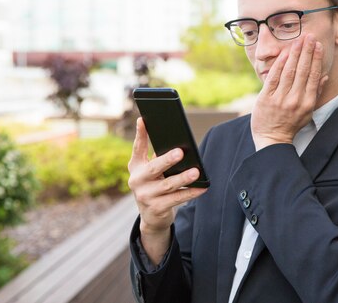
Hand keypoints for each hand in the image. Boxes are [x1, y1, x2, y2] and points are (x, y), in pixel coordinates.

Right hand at [127, 118, 207, 263]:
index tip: (143, 119)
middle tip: (180, 152)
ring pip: (168, 185)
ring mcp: (145, 196)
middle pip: (154, 168)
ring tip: (196, 171)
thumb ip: (158, 158)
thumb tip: (180, 146)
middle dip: (167, 160)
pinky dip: (190, 193)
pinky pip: (177, 199)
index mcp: (136, 167)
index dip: (140, 134)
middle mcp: (137, 180)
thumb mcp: (151, 172)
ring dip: (183, 178)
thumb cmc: (155, 186)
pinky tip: (202, 188)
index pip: (137, 148)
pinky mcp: (156, 208)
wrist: (151, 217)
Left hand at [251, 34, 327, 150]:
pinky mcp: (266, 98)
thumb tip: (324, 75)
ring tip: (298, 41)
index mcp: (307, 103)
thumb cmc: (291, 124)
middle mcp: (295, 100)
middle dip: (306, 52)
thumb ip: (315, 93)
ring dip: (294, 54)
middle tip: (309, 36)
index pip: (313, 76)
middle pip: (302, 71)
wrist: (272, 139)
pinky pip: (273, 78)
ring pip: (289, 72)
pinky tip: (284, 53)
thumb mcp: (308, 112)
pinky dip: (279, 64)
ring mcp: (280, 99)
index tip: (318, 45)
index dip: (316, 59)